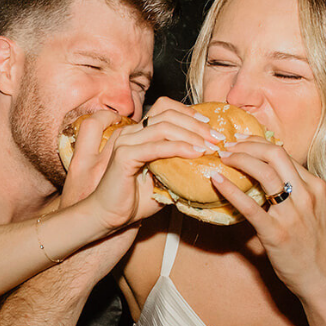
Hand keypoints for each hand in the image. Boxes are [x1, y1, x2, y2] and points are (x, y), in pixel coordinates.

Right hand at [64, 100, 218, 233]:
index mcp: (138, 133)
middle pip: (167, 113)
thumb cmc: (134, 201)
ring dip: (192, 134)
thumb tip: (205, 160)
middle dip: (196, 123)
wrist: (108, 217)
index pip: (165, 108)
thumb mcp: (162, 179)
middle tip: (217, 138)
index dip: (189, 113)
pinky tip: (196, 153)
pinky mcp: (124, 156)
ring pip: (164, 126)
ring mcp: (126, 142)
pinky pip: (157, 146)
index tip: (210, 127)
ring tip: (210, 146)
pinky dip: (179, 148)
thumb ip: (177, 165)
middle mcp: (130, 132)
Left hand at [210, 137, 325, 298]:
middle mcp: (306, 195)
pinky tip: (217, 181)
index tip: (242, 142)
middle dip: (247, 145)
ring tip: (222, 158)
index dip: (259, 144)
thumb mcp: (314, 213)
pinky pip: (250, 206)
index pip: (284, 154)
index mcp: (315, 187)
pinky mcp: (277, 233)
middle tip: (228, 146)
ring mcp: (292, 213)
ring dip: (239, 160)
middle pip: (274, 154)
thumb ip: (297, 195)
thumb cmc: (317, 250)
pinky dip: (231, 190)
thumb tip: (271, 182)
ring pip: (264, 173)